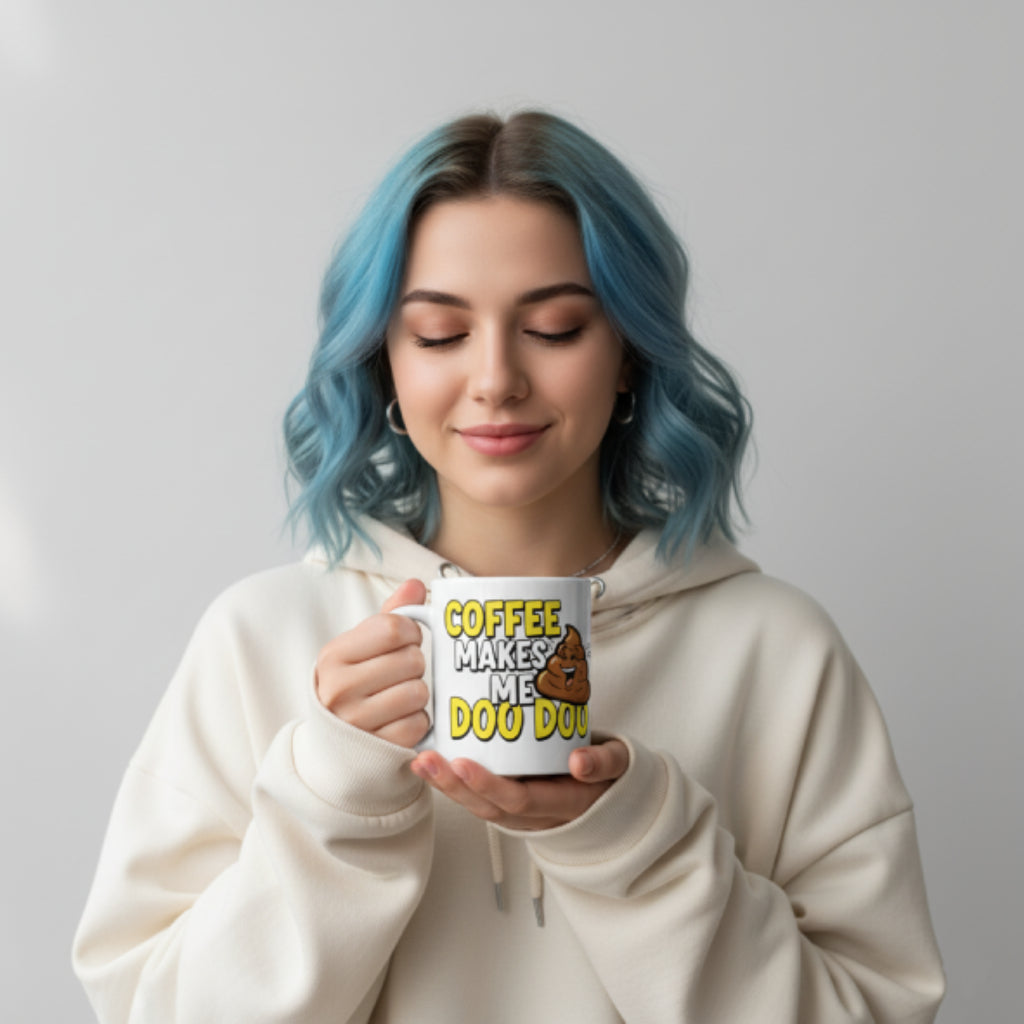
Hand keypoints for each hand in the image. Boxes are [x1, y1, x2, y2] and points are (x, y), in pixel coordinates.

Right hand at [315, 579, 429, 747]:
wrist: (333, 746)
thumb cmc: (354, 684)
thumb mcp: (361, 646)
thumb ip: (390, 614)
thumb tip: (416, 584)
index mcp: (333, 656)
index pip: (392, 627)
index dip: (410, 631)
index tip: (405, 640)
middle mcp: (339, 688)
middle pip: (411, 660)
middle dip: (414, 664)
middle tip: (401, 672)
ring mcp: (356, 722)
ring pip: (418, 691)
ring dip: (418, 693)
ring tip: (400, 695)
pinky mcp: (377, 749)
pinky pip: (419, 723)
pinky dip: (417, 720)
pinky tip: (400, 718)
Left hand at [410, 740, 628, 829]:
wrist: (614, 795)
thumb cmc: (611, 773)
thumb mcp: (620, 765)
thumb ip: (605, 762)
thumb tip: (580, 762)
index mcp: (563, 804)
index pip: (518, 800)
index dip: (488, 785)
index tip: (462, 763)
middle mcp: (538, 815)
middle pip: (489, 807)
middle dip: (454, 787)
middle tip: (427, 760)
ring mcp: (522, 813)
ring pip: (479, 807)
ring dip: (447, 788)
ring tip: (420, 762)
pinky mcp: (511, 804)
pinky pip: (479, 800)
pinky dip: (453, 785)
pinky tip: (431, 765)